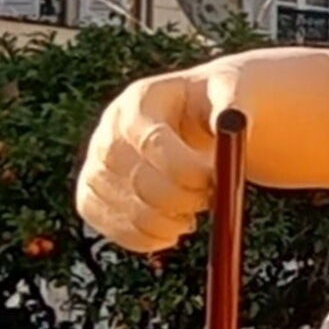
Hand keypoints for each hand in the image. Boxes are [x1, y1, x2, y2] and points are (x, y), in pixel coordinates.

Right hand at [77, 66, 230, 254]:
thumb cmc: (222, 105)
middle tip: (209, 202)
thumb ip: (234, 105)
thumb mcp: (237, 92)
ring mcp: (98, 157)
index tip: (215, 181)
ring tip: (193, 215)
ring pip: (117, 202)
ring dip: (162, 223)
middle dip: (176, 199)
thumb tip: (231, 123)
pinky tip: (169, 234)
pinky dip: (137, 237)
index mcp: (143, 99)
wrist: (202, 119)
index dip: (183, 170)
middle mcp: (111, 127)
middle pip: (131, 175)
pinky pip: (99, 218)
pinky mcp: (92, 187)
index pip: (151, 141)